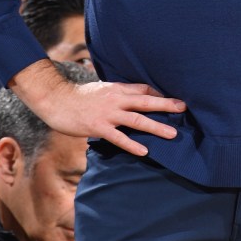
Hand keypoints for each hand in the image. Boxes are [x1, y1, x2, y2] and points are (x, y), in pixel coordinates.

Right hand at [10, 60, 184, 155]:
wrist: (56, 99)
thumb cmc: (78, 96)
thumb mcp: (101, 89)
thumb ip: (117, 94)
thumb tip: (130, 99)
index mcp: (117, 89)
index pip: (143, 88)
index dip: (159, 93)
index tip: (174, 99)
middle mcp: (116, 99)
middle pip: (146, 101)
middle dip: (166, 105)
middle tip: (184, 109)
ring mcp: (108, 113)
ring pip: (137, 119)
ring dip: (156, 126)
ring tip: (172, 134)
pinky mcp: (98, 127)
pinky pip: (119, 137)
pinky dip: (132, 144)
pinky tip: (144, 151)